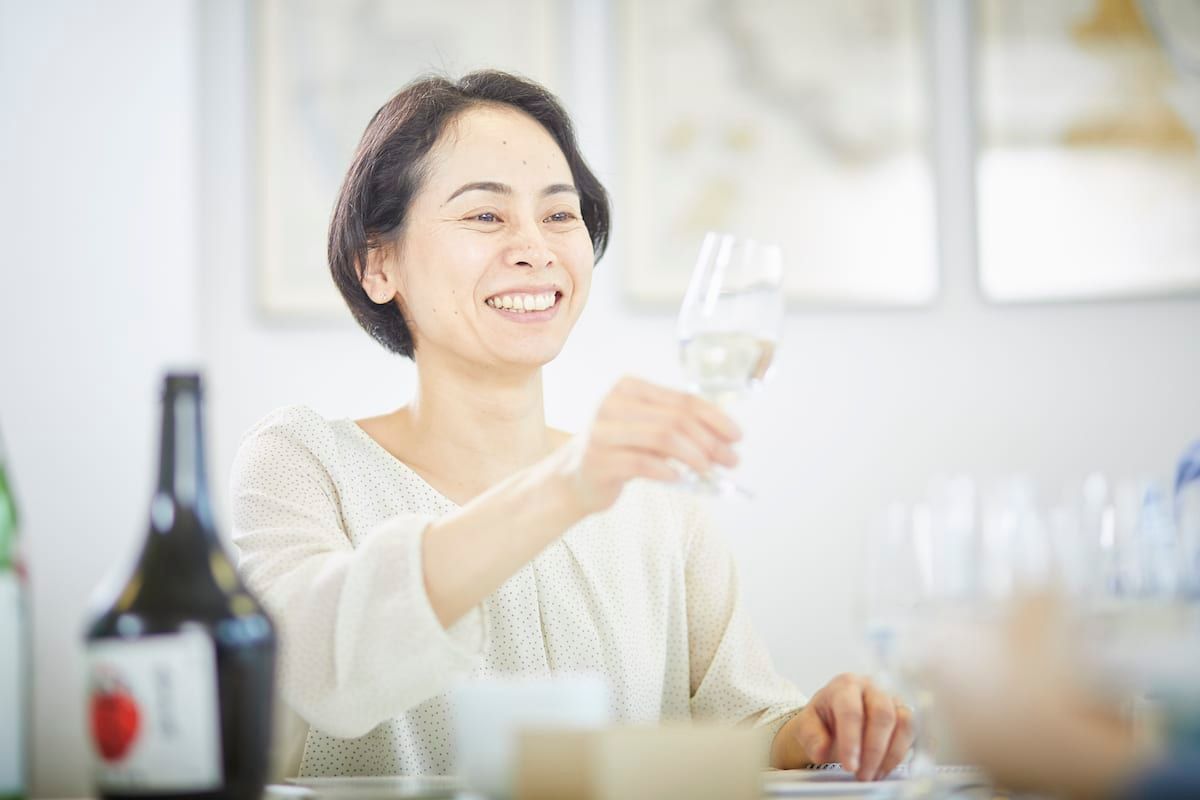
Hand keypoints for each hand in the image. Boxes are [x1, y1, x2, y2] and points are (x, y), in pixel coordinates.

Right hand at [553, 376, 741, 515]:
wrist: (573, 478)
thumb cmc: (618, 452)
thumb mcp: (647, 431)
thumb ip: (679, 428)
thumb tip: (726, 440)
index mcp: (630, 388)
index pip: (683, 399)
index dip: (715, 418)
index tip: (736, 437)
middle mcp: (614, 403)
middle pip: (676, 419)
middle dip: (710, 441)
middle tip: (729, 460)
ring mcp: (603, 431)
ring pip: (662, 437)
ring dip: (694, 456)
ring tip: (709, 470)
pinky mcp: (598, 459)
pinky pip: (642, 464)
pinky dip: (667, 471)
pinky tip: (680, 479)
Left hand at [772, 673, 912, 780]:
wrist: (835, 715)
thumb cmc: (823, 718)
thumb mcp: (807, 725)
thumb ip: (811, 737)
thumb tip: (821, 751)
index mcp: (845, 685)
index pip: (851, 710)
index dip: (852, 740)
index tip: (849, 766)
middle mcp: (872, 687)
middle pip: (882, 714)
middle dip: (874, 750)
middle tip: (862, 775)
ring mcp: (891, 698)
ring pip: (902, 722)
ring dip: (890, 754)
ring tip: (873, 775)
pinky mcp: (905, 713)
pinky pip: (911, 731)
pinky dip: (900, 753)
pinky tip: (884, 769)